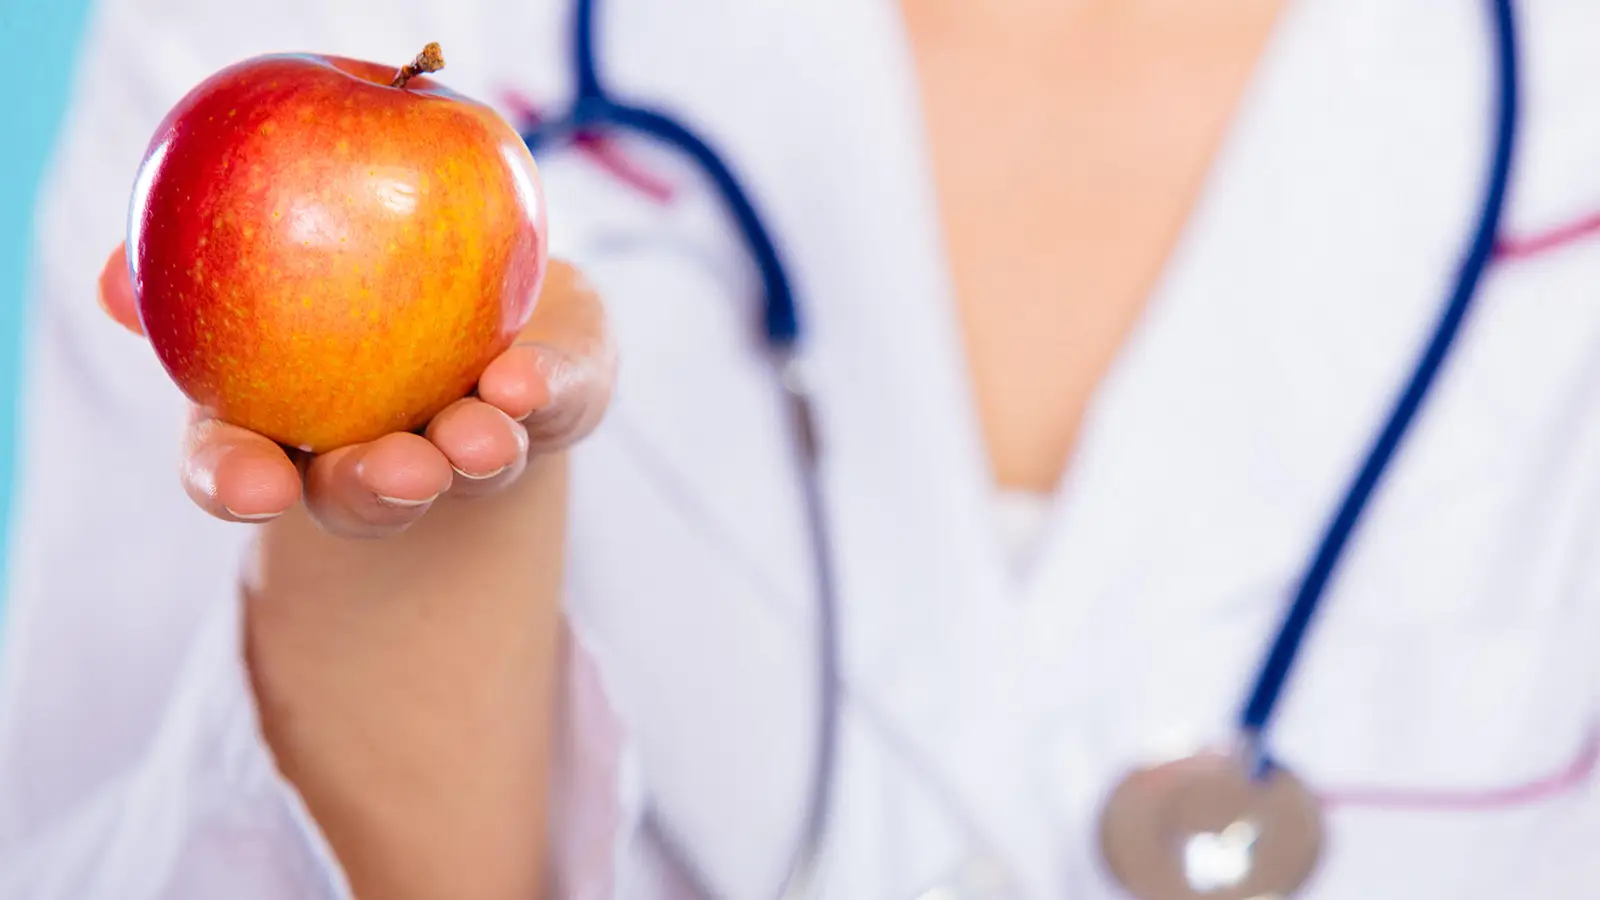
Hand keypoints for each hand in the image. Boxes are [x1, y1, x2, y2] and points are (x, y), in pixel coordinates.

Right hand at [98, 245, 614, 537]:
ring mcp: (466, 440)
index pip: (236, 468)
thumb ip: (190, 270)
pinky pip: (555, 400)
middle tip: (402, 471)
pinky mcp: (555, 402)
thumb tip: (115, 276)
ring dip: (471, 455)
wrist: (478, 291)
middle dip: (376, 488)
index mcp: (285, 427)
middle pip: (358, 494)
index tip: (253, 485)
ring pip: (462, 465)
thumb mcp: (256, 262)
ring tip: (479, 437)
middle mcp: (376, 454)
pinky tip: (529, 378)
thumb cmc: (346, 277)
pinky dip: (543, 391)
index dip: (236, 482)